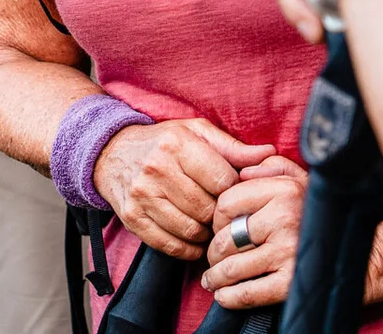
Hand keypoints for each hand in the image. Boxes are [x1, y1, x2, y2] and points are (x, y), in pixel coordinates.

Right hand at [93, 119, 274, 261]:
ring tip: (209, 225)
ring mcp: (142, 195)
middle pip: (207, 209)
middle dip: (220, 216)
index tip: (233, 193)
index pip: (222, 181)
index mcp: (178, 144)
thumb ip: (233, 148)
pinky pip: (169, 245)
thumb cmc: (164, 142)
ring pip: (190, 230)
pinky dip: (187, 248)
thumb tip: (270, 155)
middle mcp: (157, 168)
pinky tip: (193, 239)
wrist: (112, 154)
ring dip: (206, 234)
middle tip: (223, 214)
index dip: (234, 192)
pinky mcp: (132, 218)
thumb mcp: (197, 133)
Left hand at [201, 154, 308, 307]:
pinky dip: (230, 297)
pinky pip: (248, 293)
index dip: (217, 218)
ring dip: (216, 277)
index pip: (226, 203)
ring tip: (212, 279)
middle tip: (215, 257)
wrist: (360, 252)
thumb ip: (270, 168)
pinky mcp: (290, 283)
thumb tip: (242, 172)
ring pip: (232, 268)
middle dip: (214, 251)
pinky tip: (224, 295)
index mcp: (283, 190)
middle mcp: (284, 218)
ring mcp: (287, 252)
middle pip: (225, 238)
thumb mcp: (300, 178)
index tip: (221, 228)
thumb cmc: (321, 213)